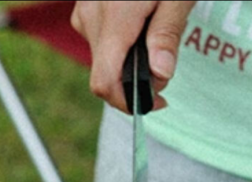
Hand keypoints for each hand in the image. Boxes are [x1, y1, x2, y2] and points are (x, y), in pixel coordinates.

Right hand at [71, 0, 195, 111]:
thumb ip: (167, 34)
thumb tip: (161, 74)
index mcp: (116, 18)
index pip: (105, 82)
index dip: (128, 102)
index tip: (157, 101)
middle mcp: (92, 17)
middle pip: (106, 73)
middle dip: (136, 79)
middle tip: (166, 61)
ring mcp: (84, 11)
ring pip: (103, 58)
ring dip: (129, 61)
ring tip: (156, 32)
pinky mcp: (85, 7)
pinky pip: (100, 38)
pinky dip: (121, 44)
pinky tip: (140, 24)